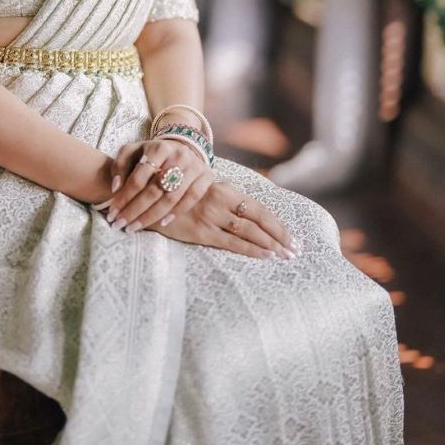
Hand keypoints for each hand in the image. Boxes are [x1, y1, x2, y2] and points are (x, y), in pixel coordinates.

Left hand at [98, 137, 213, 232]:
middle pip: (154, 190)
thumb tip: (115, 188)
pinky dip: (176, 213)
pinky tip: (162, 223)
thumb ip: (120, 165)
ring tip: (135, 226)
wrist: (181, 147)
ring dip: (151, 216)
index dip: (124, 197)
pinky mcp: (206, 176)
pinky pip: (191, 199)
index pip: (138, 178)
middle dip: (135, 210)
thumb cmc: (152, 154)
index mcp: (157, 148)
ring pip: (171, 198)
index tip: (112, 213)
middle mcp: (178, 156)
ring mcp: (194, 167)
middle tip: (121, 224)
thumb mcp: (133, 151)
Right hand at [146, 178, 298, 259]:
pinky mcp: (200, 231)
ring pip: (248, 231)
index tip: (293, 237)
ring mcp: (211, 215)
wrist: (148, 196)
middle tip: (296, 250)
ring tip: (285, 256)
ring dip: (270, 245)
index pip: (259, 208)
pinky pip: (231, 242)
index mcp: (225, 189)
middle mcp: (221, 200)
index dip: (278, 224)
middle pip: (259, 220)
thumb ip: (225, 200)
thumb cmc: (180, 195)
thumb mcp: (206, 191)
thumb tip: (248, 215)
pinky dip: (250, 249)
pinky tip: (264, 255)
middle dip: (280, 236)